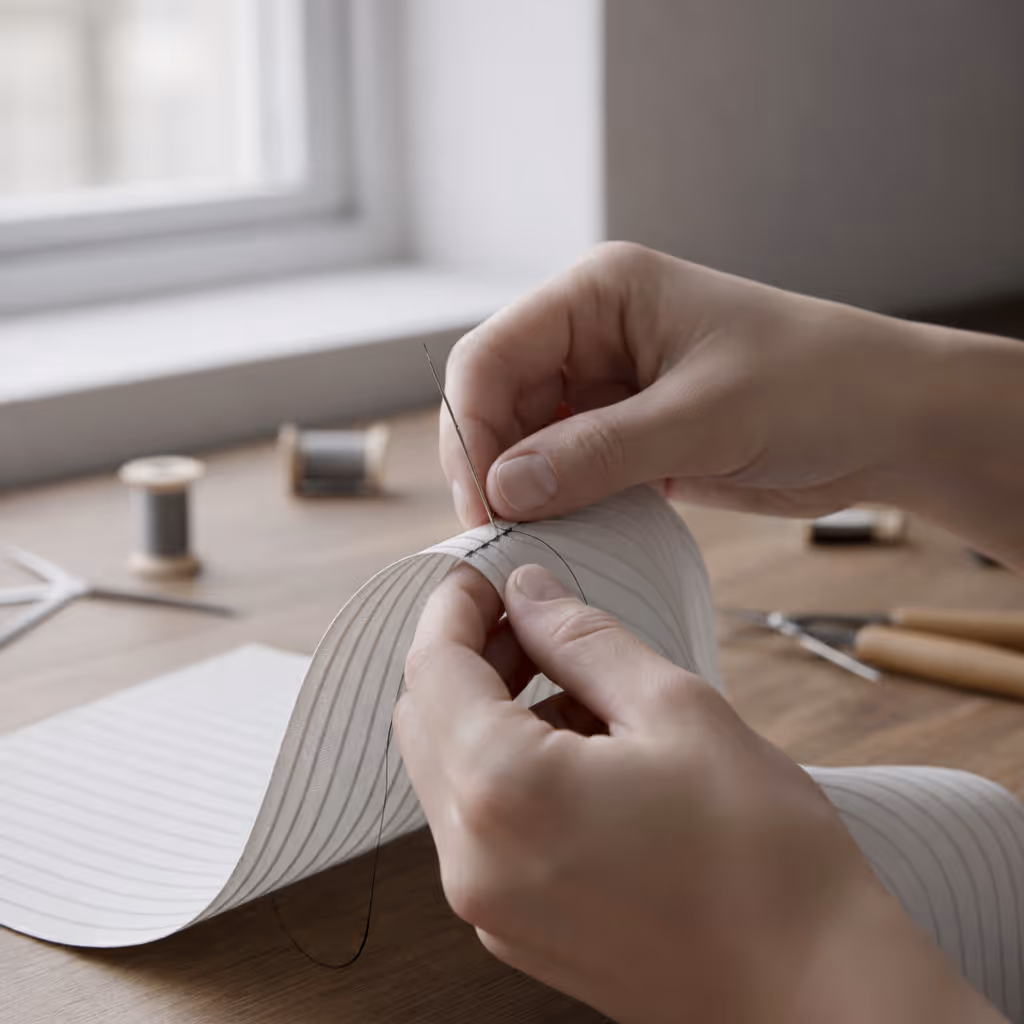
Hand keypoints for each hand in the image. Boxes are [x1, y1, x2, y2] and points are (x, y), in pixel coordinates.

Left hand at [394, 563, 1000, 1022]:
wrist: (811, 994)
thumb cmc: (762, 854)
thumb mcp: (676, 708)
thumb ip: (582, 638)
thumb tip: (529, 592)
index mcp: (503, 790)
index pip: (433, 668)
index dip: (451, 607)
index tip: (482, 575)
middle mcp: (472, 858)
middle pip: (422, 720)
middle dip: (464, 656)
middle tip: (529, 622)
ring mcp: (486, 905)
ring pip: (445, 772)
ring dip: (485, 712)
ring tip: (572, 688)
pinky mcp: (513, 929)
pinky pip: (475, 827)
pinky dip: (502, 770)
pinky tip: (579, 754)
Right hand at [441, 243, 1023, 567]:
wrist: (891, 422)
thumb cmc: (817, 385)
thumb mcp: (703, 418)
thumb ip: (597, 452)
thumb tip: (505, 488)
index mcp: (600, 294)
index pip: (492, 355)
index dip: (473, 430)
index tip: (486, 505)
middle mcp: (594, 334)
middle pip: (500, 400)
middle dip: (493, 465)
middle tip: (505, 535)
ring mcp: (611, 387)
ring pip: (529, 440)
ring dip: (526, 490)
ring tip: (537, 540)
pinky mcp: (631, 433)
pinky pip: (569, 469)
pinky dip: (562, 503)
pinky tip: (570, 534)